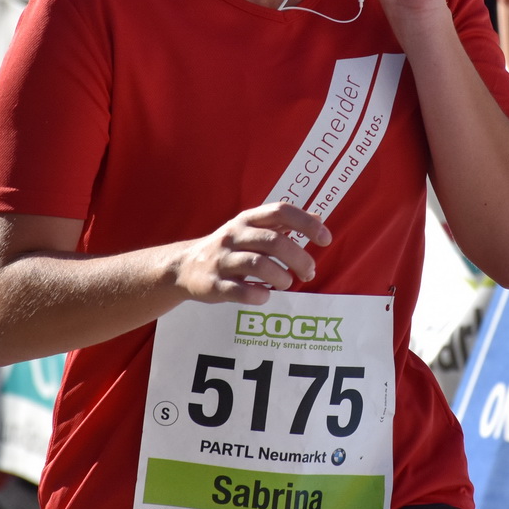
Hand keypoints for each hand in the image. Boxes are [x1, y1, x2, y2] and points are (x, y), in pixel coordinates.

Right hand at [171, 202, 332, 305]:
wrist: (183, 267)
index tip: (325, 238)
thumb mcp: (251, 229)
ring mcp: (222, 260)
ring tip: (287, 284)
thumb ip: (282, 224)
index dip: (306, 223)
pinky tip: (264, 297)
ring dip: (281, 277)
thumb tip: (318, 217)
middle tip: (309, 272)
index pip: (280, 212)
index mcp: (247, 220)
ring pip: (258, 264)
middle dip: (299, 258)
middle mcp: (234, 235)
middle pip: (274, 242)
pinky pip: (239, 291)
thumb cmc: (228, 248)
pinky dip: (258, 296)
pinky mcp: (213, 284)